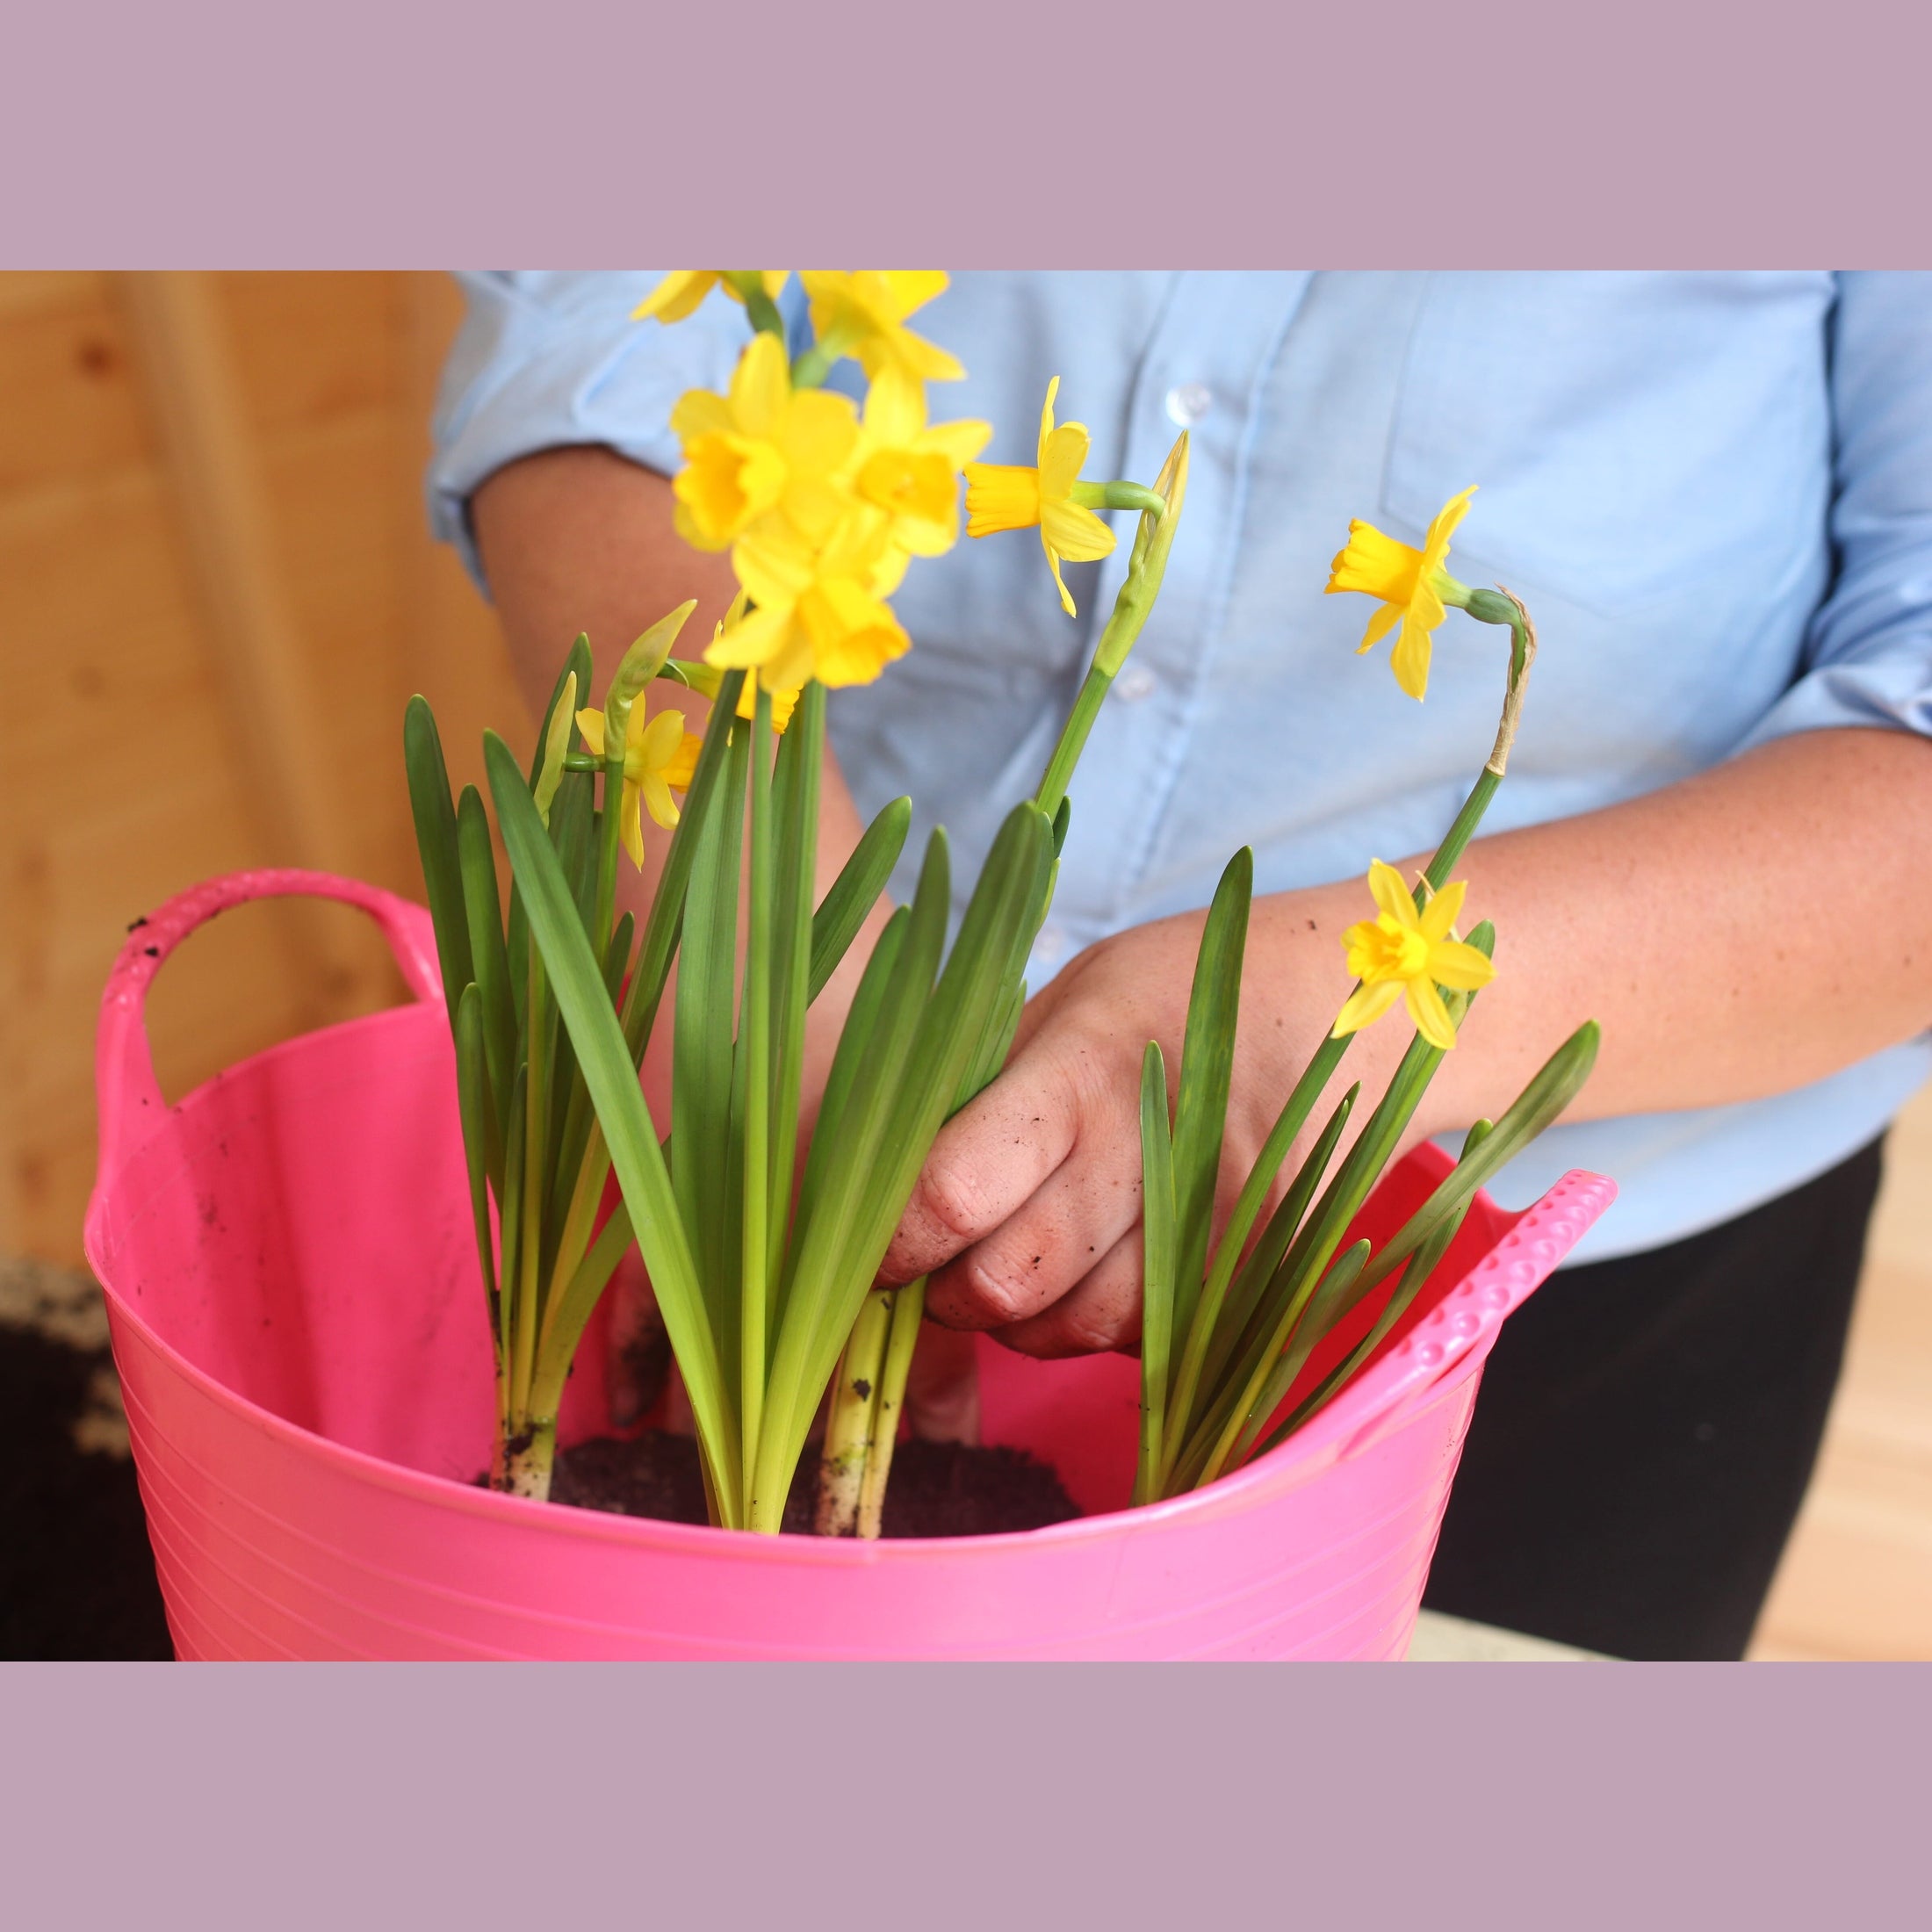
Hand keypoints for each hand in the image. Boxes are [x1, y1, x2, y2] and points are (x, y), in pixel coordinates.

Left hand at [879, 885, 1414, 1357]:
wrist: (1331, 1008)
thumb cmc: (1166, 997)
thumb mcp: (1060, 1003)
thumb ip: (980, 1092)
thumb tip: (872, 1176)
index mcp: (1078, 1071)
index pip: (952, 1191)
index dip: (893, 1236)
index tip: (877, 1236)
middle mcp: (1148, 1154)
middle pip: (1007, 1286)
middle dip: (949, 1290)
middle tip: (940, 1257)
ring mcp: (1211, 1225)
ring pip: (1074, 1330)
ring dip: (1021, 1318)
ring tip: (1016, 1256)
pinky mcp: (1250, 1274)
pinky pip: (1141, 1341)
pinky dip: (1095, 1322)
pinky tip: (1092, 1268)